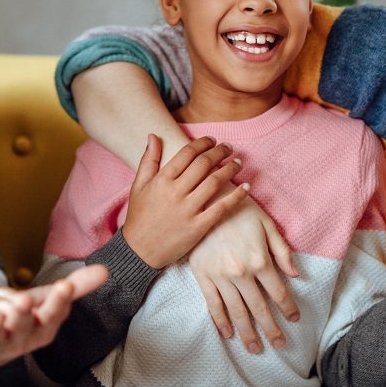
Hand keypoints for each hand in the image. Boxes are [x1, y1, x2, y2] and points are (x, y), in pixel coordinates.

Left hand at [0, 264, 107, 370]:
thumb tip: (105, 271)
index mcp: (40, 330)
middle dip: (22, 317)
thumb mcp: (44, 298)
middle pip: (22, 331)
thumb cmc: (19, 315)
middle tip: (22, 301)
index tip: (64, 286)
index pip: (52, 317)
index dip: (58, 303)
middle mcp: (18, 343)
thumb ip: (74, 287)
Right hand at [122, 134, 249, 267]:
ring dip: (230, 169)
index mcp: (162, 180)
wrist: (139, 251)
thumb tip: (154, 135)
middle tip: (228, 147)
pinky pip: (221, 208)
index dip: (203, 143)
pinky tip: (246, 187)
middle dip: (219, 152)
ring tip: (238, 162)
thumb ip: (148, 159)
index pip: (187, 153)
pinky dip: (236, 196)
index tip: (212, 140)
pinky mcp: (198, 227)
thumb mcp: (139, 185)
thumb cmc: (139, 216)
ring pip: (214, 182)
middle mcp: (176, 192)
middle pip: (203, 164)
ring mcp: (188, 210)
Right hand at [189, 195, 299, 352]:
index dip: (288, 308)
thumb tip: (296, 275)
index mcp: (260, 260)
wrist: (206, 201)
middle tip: (280, 345)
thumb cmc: (240, 210)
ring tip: (255, 348)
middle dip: (271, 329)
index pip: (278, 293)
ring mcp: (220, 277)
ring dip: (247, 333)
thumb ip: (282, 251)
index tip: (294, 319)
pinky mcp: (202, 275)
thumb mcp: (267, 224)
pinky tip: (228, 333)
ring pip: (236, 312)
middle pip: (259, 309)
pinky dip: (221, 321)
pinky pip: (213, 304)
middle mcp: (241, 273)